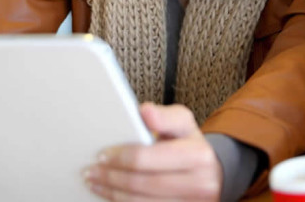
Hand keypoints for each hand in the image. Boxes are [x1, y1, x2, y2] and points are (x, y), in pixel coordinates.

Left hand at [85, 102, 221, 200]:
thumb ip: (165, 116)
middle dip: (111, 177)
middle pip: (141, 184)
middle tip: (91, 171)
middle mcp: (200, 185)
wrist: (213, 174)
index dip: (120, 157)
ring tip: (96, 183)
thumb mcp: (184, 124)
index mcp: (198, 156)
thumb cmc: (190, 146)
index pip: (147, 158)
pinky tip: (112, 195)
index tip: (101, 154)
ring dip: (113, 194)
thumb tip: (145, 111)